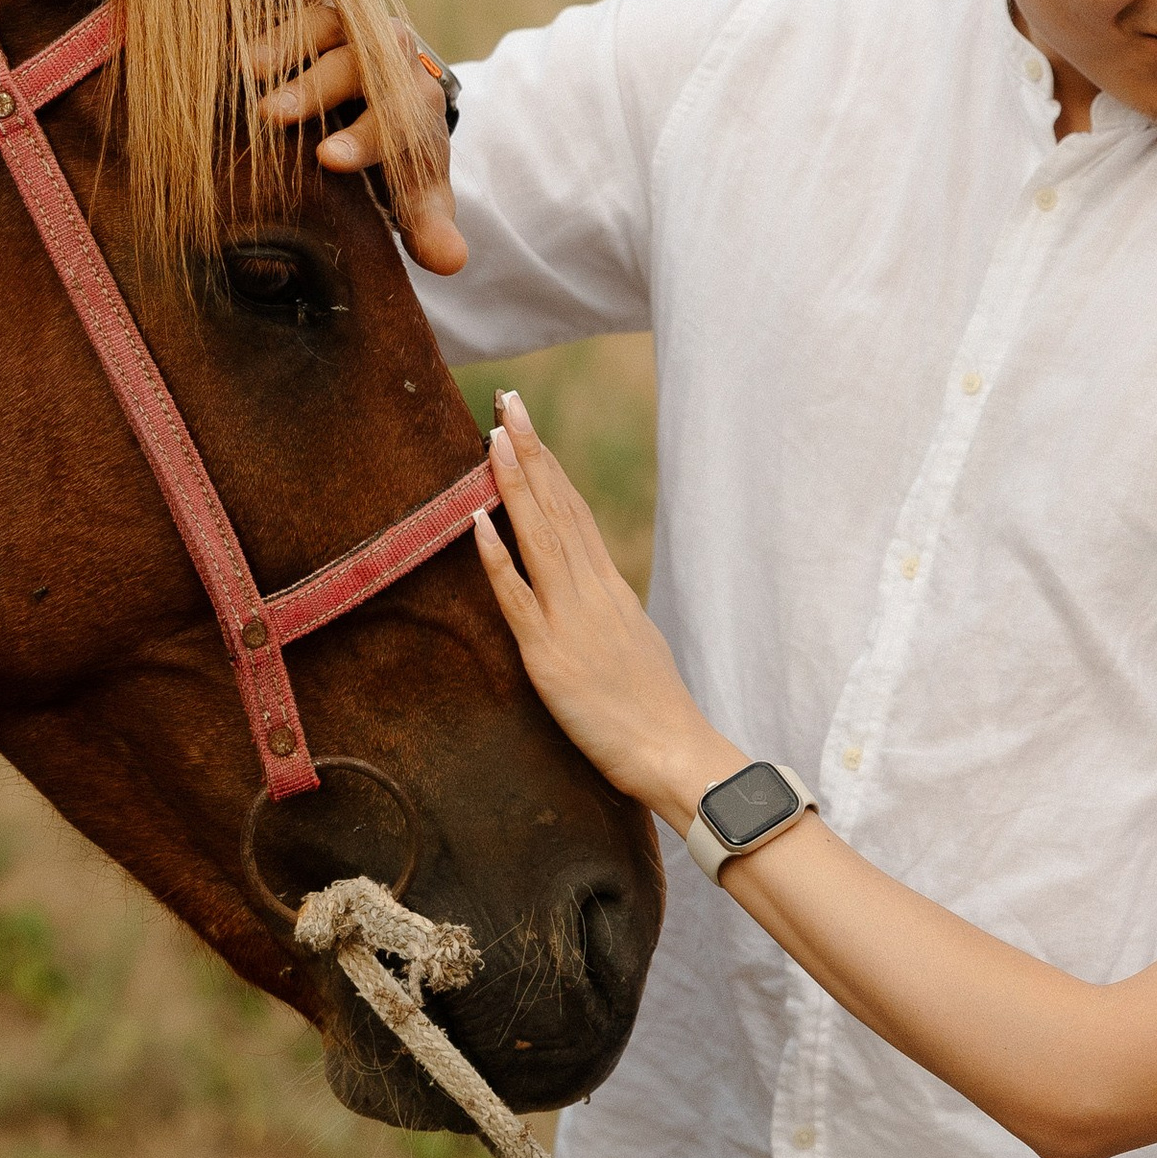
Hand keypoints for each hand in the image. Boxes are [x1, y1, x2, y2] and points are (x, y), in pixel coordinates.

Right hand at [250, 4, 467, 276]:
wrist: (389, 96)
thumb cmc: (396, 158)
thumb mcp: (416, 195)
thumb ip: (430, 226)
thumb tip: (451, 263)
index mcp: (417, 106)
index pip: (398, 120)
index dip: (365, 138)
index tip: (328, 159)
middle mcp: (391, 59)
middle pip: (361, 67)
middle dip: (318, 89)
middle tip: (272, 116)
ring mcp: (353, 29)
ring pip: (326, 27)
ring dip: (287, 45)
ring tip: (247, 70)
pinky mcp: (317, 13)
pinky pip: (295, 7)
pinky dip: (267, 23)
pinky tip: (233, 45)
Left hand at [475, 398, 732, 817]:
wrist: (677, 756)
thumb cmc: (656, 715)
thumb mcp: (634, 647)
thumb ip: (608, 614)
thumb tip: (589, 593)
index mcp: (612, 590)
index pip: (576, 513)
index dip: (549, 467)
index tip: (525, 427)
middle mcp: (594, 593)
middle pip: (559, 509)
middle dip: (531, 452)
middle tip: (508, 401)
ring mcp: (573, 621)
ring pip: (541, 538)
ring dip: (515, 484)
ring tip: (493, 437)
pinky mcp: (551, 657)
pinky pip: (519, 599)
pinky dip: (498, 556)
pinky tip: (479, 521)